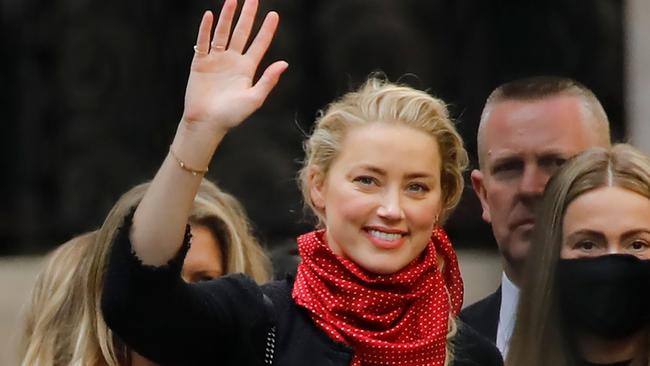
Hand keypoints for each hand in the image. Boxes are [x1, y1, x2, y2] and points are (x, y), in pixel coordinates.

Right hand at [181, 0, 287, 135]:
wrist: (207, 123)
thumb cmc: (232, 115)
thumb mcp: (254, 99)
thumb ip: (268, 80)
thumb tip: (284, 63)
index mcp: (247, 69)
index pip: (259, 44)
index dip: (266, 29)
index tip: (274, 14)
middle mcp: (232, 61)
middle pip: (241, 32)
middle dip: (247, 15)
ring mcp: (216, 60)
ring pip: (223, 33)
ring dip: (227, 17)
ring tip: (232, 0)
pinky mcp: (200, 63)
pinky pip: (203, 42)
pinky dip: (206, 29)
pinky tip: (210, 16)